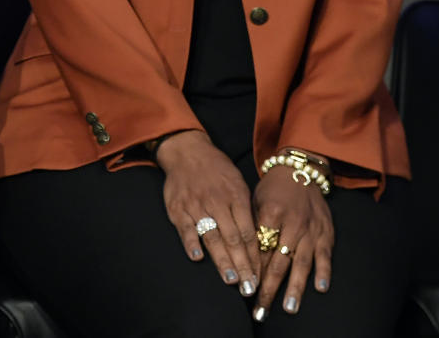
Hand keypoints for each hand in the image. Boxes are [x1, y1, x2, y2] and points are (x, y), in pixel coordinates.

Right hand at [156, 130, 259, 294]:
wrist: (187, 150)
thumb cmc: (216, 169)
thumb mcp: (237, 183)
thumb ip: (245, 210)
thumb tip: (257, 240)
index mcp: (235, 197)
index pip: (249, 232)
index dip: (255, 257)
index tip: (261, 277)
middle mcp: (217, 202)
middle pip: (233, 239)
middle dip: (242, 265)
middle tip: (249, 287)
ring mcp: (196, 205)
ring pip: (211, 236)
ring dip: (222, 260)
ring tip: (231, 280)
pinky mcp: (177, 208)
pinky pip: (185, 228)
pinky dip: (191, 242)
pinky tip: (197, 257)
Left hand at [250, 166, 333, 319]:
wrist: (298, 171)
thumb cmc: (272, 189)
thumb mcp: (255, 200)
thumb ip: (252, 226)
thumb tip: (244, 255)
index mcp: (270, 214)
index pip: (260, 248)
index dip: (253, 270)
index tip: (246, 288)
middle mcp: (292, 224)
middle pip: (278, 261)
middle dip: (269, 287)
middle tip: (261, 308)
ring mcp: (310, 230)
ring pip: (301, 263)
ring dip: (295, 287)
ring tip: (288, 308)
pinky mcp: (325, 233)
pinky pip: (325, 256)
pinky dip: (323, 272)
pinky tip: (320, 288)